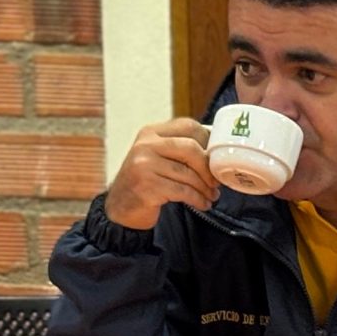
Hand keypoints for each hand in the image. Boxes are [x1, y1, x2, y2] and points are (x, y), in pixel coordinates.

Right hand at [104, 119, 219, 227]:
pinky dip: (197, 199)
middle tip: (216, 181)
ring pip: (189, 174)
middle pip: (192, 149)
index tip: (217, 158)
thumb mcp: (157, 158)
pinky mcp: (147, 186)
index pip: (188, 126)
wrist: (120, 209)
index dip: (208, 141)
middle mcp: (145, 145)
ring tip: (211, 196)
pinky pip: (183, 192)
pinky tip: (202, 204)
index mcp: (150, 132)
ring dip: (205, 188)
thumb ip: (180, 150)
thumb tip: (217, 150)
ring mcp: (144, 165)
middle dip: (208, 168)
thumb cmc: (145, 182)